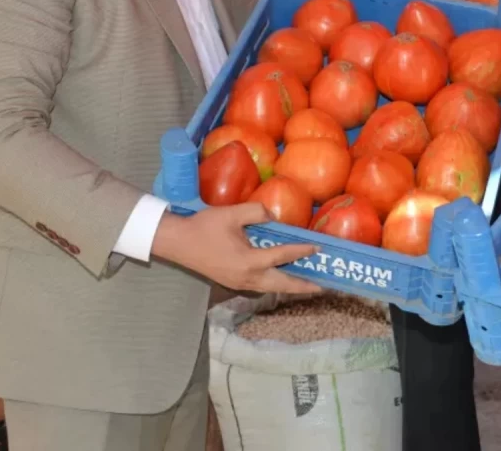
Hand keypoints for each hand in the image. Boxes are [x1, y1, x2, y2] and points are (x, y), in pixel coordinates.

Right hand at [152, 203, 321, 293]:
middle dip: (303, 286)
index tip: (317, 247)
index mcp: (248, 261)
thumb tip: (273, 215)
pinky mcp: (233, 283)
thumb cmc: (204, 227)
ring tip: (308, 285)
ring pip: (271, 289)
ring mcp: (240, 283)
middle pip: (282, 285)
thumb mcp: (232, 214)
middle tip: (323, 285)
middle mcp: (247, 277)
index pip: (282, 256)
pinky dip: (276, 285)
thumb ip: (256, 211)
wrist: (177, 243)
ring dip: (290, 287)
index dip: (301, 251)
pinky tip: (282, 278)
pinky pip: (261, 287)